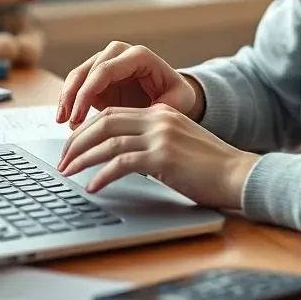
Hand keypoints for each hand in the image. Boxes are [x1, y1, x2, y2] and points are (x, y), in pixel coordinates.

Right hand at [55, 42, 201, 127]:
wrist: (170, 95)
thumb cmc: (175, 95)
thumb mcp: (177, 101)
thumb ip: (161, 107)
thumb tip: (139, 119)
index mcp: (139, 55)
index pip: (106, 69)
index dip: (88, 92)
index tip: (80, 117)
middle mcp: (119, 53)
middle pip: (89, 70)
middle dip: (75, 97)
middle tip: (69, 122)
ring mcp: (105, 62)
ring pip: (78, 75)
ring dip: (67, 98)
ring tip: (62, 121)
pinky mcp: (96, 76)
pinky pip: (76, 85)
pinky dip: (69, 101)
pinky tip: (64, 119)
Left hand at [56, 105, 258, 208]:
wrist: (238, 174)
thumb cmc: (211, 168)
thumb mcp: (179, 145)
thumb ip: (154, 144)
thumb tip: (121, 159)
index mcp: (161, 113)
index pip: (114, 114)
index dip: (87, 129)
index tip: (73, 147)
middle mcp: (159, 119)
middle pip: (105, 122)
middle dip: (77, 141)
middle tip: (62, 160)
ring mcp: (161, 136)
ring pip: (108, 141)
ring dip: (82, 158)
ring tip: (68, 173)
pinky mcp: (164, 157)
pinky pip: (122, 163)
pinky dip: (102, 175)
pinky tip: (93, 186)